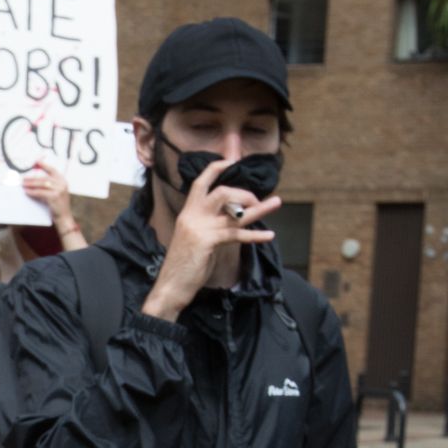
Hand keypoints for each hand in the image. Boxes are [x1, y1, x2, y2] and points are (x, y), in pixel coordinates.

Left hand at [21, 162, 79, 234]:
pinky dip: (32, 192)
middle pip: (44, 178)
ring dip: (30, 184)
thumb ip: (49, 185)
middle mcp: (62, 183)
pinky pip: (40, 192)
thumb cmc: (58, 206)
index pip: (52, 170)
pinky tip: (27, 192)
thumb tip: (34, 180)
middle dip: (32, 178)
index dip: (44, 165)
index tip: (36, 162)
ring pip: (41, 184)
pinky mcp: (54, 196)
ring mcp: (59, 189)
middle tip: (23, 179)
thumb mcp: (57, 192)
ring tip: (23, 185)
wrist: (64, 217)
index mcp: (63, 180)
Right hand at [144, 156, 278, 321]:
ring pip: (234, 212)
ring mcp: (200, 228)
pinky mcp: (208, 241)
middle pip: (222, 192)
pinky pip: (237, 233)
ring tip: (276, 202)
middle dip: (244, 194)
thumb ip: (208, 225)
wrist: (170, 286)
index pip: (200, 183)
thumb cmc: (183, 265)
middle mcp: (193, 216)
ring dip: (259, 208)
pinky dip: (255, 235)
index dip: (215, 169)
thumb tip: (230, 218)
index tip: (230, 161)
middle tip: (258, 201)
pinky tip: (268, 235)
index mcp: (188, 213)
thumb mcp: (193, 239)